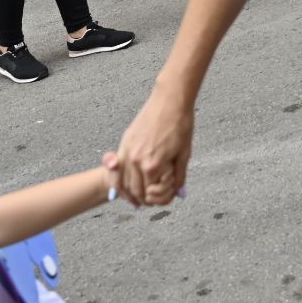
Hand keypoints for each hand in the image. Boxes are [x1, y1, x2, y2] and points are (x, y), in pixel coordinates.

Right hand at [111, 85, 195, 205]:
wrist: (170, 101)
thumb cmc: (181, 125)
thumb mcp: (184, 154)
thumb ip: (179, 176)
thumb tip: (179, 193)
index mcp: (154, 166)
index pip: (152, 193)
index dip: (160, 198)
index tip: (164, 197)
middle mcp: (137, 161)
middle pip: (136, 191)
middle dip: (144, 199)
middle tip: (151, 201)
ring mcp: (128, 151)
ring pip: (124, 182)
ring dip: (130, 193)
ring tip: (137, 198)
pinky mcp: (124, 143)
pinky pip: (117, 168)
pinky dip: (118, 180)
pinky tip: (121, 187)